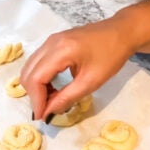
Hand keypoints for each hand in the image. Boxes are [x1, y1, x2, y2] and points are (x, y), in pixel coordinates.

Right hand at [20, 18, 134, 120]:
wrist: (122, 31)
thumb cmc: (112, 55)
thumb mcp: (91, 81)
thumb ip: (67, 98)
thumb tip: (49, 113)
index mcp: (61, 50)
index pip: (36, 79)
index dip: (36, 100)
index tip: (42, 117)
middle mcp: (50, 44)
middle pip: (28, 74)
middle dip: (34, 96)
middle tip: (47, 110)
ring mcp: (49, 42)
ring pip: (29, 69)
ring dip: (36, 88)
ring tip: (51, 100)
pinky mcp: (51, 43)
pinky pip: (36, 64)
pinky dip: (39, 79)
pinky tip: (51, 89)